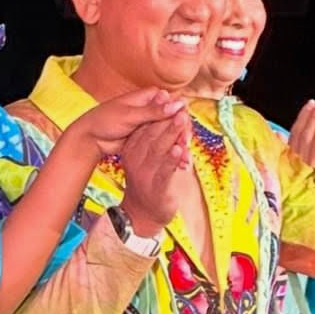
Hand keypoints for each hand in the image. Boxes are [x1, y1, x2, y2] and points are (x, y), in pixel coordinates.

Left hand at [72, 89, 186, 161]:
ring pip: (170, 132)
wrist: (90, 137)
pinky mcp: (147, 137)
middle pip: (174, 118)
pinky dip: (169, 151)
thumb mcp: (130, 115)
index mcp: (149, 96)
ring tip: (185, 160)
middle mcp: (152, 108)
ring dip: (178, 144)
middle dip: (182, 132)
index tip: (186, 128)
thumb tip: (179, 104)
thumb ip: (154, 111)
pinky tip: (177, 163)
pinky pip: (162, 142)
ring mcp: (150, 123)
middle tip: (186, 146)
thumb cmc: (105, 120)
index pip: (173, 103)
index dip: (181, 115)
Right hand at [117, 110, 191, 235]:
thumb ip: (160, 137)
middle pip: (152, 133)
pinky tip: (179, 149)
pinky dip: (172, 159)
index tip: (175, 100)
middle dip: (168, 119)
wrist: (142, 213)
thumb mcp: (150, 155)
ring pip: (159, 149)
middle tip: (181, 105)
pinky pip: (165, 171)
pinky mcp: (157, 187)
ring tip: (181, 120)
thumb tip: (177, 112)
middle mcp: (135, 158)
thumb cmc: (150, 179)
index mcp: (132, 147)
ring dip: (171, 134)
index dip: (161, 111)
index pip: (146, 125)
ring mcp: (145, 172)